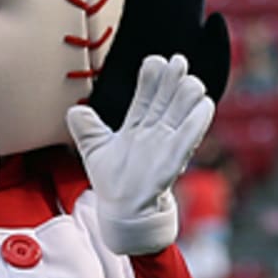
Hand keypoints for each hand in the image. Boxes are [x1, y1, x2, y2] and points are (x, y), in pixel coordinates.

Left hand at [66, 54, 213, 254]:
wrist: (125, 216)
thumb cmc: (114, 184)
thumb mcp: (95, 153)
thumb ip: (87, 130)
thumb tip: (74, 110)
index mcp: (137, 129)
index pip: (146, 97)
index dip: (152, 79)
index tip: (154, 61)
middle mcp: (154, 134)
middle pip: (167, 100)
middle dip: (172, 79)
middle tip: (177, 60)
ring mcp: (166, 146)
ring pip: (182, 115)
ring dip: (187, 96)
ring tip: (189, 78)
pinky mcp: (173, 162)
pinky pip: (189, 138)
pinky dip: (197, 121)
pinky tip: (203, 104)